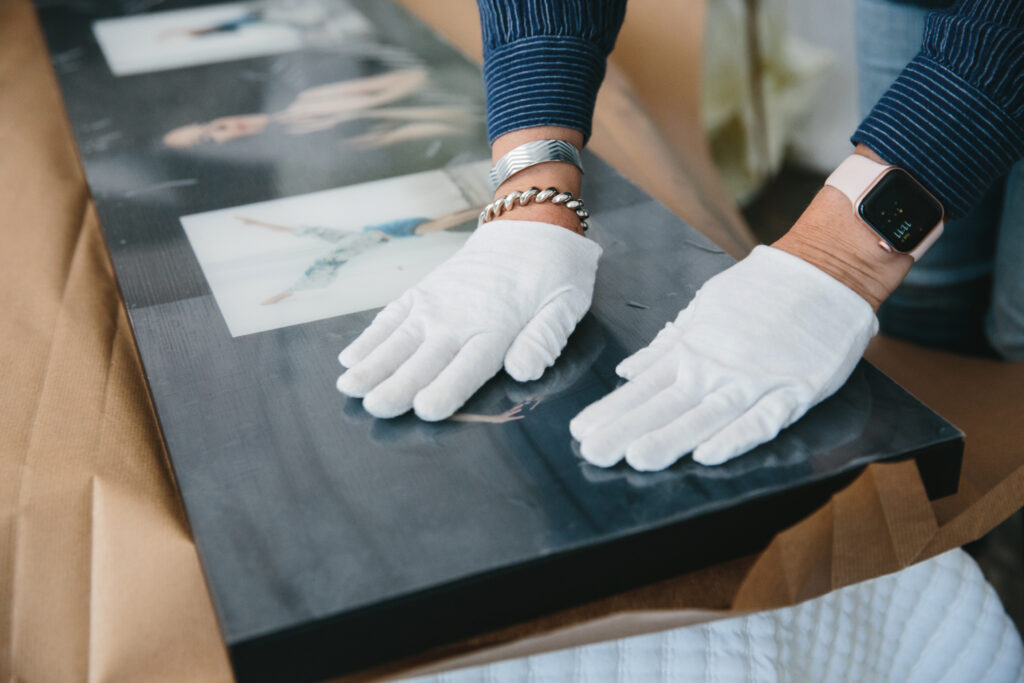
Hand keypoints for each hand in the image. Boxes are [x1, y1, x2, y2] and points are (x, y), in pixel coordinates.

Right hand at [337, 220, 600, 420]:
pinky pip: (391, 316)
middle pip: (425, 359)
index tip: (424, 409)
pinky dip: (370, 337)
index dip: (446, 389)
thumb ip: (543, 340)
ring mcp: (436, 302)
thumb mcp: (566, 306)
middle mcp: (459, 317)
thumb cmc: (554, 274)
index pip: (468, 367)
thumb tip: (522, 371)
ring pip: (399, 339)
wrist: (530, 223)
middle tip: (374, 408)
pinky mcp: (423, 291)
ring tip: (349, 387)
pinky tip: (350, 358)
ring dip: (372, 364)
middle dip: (397, 385)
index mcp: (497, 328)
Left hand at [569, 246, 877, 469]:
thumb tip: (628, 371)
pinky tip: (708, 455)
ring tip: (637, 459)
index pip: (644, 387)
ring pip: (706, 416)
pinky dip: (735, 437)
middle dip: (627, 431)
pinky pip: (762, 419)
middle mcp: (717, 367)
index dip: (612, 410)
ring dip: (671, 438)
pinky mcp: (794, 391)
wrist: (823, 271)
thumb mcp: (703, 309)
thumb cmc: (760, 290)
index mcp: (693, 349)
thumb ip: (666, 346)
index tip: (581, 432)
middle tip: (593, 454)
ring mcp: (755, 380)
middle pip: (666, 405)